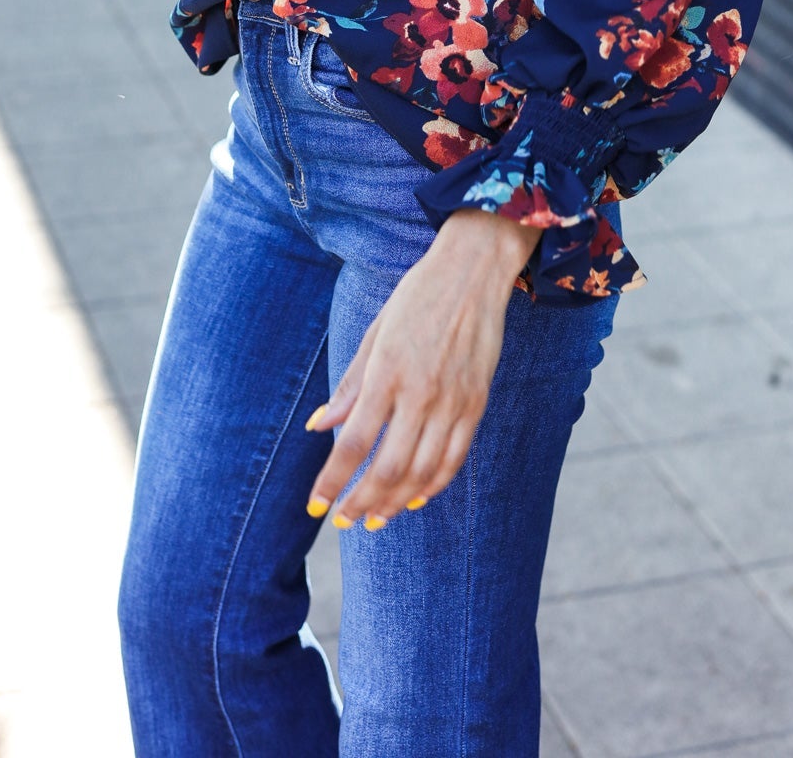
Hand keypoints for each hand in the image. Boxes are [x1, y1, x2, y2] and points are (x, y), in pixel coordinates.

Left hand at [303, 210, 541, 530]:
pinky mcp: (476, 403)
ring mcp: (453, 401)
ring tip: (374, 520)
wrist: (474, 270)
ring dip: (394, 503)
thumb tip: (320, 426)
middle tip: (343, 522)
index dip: (332, 481)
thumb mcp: (375, 332)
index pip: (354, 443)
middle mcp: (421, 392)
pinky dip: (432, 485)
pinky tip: (415, 498)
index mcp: (387, 372)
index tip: (315, 506)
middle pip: (387, 468)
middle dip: (360, 503)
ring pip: (422, 472)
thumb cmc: (416, 296)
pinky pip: (453, 458)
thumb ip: (349, 384)